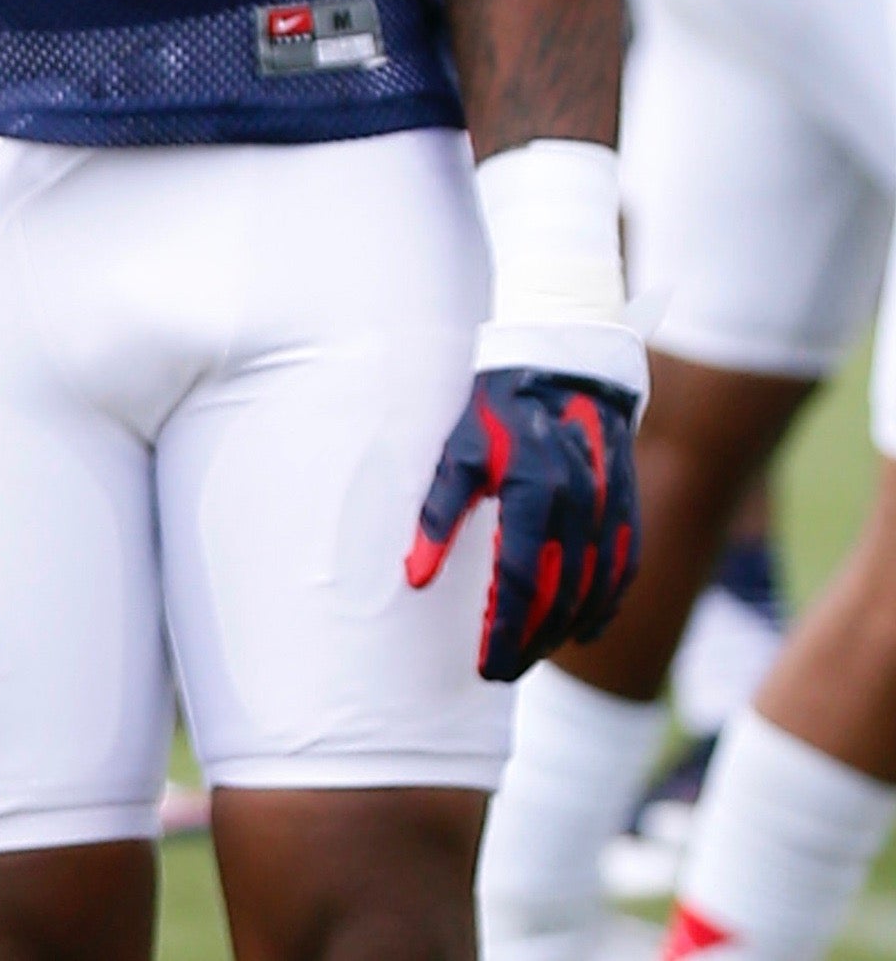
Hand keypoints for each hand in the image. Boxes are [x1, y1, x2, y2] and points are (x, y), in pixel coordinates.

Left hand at [407, 349, 642, 681]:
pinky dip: (604, 607)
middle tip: (503, 673)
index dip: (505, 633)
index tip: (487, 669)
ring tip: (532, 656)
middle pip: (559, 598)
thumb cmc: (498, 412)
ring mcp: (611, 512)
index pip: (520, 584)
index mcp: (534, 496)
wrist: (567, 368)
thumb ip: (437, 517)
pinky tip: (584, 632)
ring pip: (594, 592)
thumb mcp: (458, 457)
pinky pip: (623, 571)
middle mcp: (580, 509)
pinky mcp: (628, 510)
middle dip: (531, 644)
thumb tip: (414, 579)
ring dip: (564, 632)